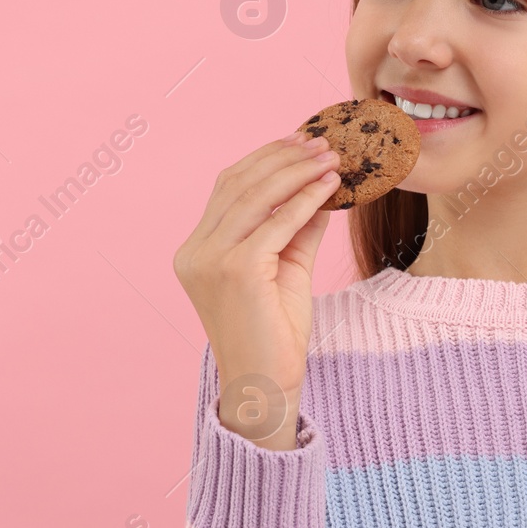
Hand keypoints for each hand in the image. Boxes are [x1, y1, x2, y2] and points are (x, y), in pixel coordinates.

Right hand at [172, 130, 341, 445]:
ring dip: (297, 171)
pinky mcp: (236, 270)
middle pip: (240, 184)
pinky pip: (277, 223)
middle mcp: (196, 251)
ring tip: (331, 157)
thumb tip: (321, 186)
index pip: (228, 187)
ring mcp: (211, 260)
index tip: (300, 141)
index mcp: (197, 249)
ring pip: (256, 197)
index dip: (265, 158)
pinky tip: (329, 186)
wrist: (266, 386)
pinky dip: (305, 199)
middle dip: (284, 157)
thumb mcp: (286, 269)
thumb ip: (296, 228)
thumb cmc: (274, 334)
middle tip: (322, 142)